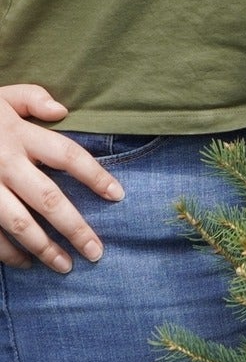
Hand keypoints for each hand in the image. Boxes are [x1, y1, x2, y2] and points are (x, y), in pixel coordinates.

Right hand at [0, 85, 123, 270]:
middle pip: (48, 199)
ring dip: (44, 248)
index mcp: (20, 136)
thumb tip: (62, 110)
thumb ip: (33, 98)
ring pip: (19, 224)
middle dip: (75, 228)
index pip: (68, 156)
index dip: (95, 176)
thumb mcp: (2, 96)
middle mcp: (6, 164)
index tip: (118, 196)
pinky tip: (27, 263)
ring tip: (66, 266)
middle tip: (96, 252)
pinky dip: (8, 253)